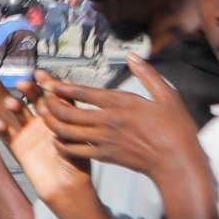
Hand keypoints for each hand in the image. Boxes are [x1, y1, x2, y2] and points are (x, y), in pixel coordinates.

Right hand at [7, 91, 93, 210]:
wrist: (67, 187)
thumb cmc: (78, 162)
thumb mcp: (78, 133)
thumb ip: (70, 113)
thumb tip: (64, 88)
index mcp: (60, 116)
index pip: (51, 93)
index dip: (45, 81)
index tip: (40, 72)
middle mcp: (43, 121)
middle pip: (33, 99)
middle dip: (28, 89)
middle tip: (23, 83)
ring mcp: (28, 132)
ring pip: (17, 112)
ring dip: (13, 105)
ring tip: (12, 103)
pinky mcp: (16, 146)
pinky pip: (5, 133)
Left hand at [33, 57, 206, 179]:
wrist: (177, 162)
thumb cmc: (176, 128)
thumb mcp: (167, 96)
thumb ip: (148, 74)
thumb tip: (133, 56)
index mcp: (122, 103)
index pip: (84, 92)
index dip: (62, 87)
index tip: (50, 82)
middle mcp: (109, 121)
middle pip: (67, 112)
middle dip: (49, 103)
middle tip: (41, 97)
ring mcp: (104, 140)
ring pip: (65, 131)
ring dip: (50, 122)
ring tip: (43, 115)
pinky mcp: (103, 156)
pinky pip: (73, 150)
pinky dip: (60, 143)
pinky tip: (57, 138)